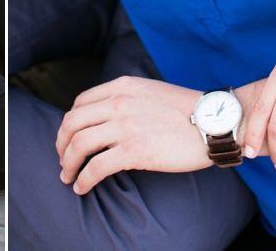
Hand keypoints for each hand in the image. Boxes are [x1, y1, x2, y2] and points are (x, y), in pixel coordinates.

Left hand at [55, 76, 209, 194]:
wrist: (214, 122)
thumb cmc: (186, 111)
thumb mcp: (150, 92)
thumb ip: (126, 99)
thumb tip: (105, 118)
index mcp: (121, 86)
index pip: (79, 103)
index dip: (69, 124)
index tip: (68, 138)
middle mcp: (119, 102)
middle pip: (72, 123)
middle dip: (61, 144)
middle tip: (63, 160)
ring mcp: (125, 125)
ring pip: (78, 144)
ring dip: (67, 164)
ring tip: (68, 176)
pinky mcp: (134, 149)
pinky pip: (96, 167)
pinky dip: (83, 179)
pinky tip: (82, 187)